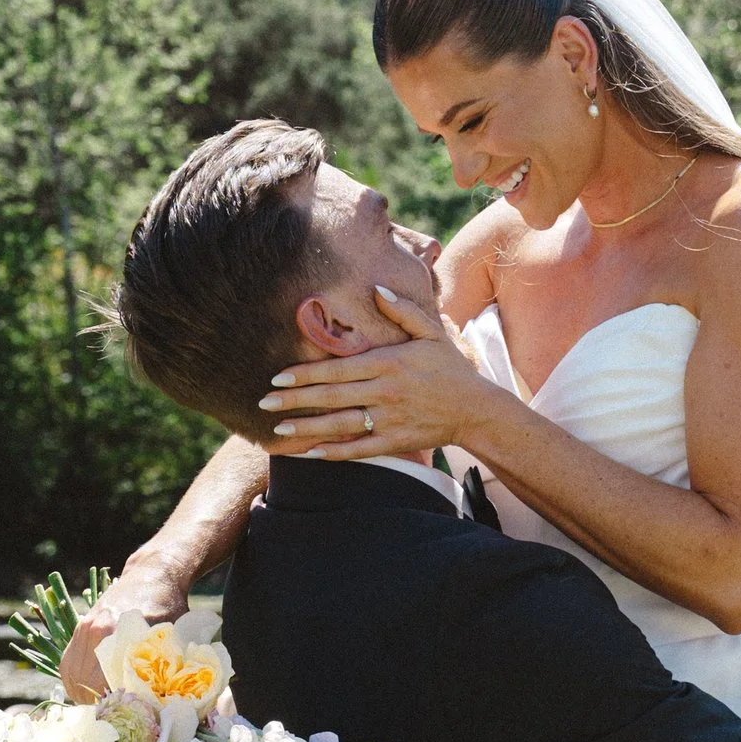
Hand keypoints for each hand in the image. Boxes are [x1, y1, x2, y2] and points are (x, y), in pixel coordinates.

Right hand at [59, 563, 183, 702]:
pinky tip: (93, 687)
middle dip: (99, 704)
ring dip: (85, 695)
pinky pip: (68, 665)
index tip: (129, 715)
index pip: (101, 685)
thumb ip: (166, 668)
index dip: (115, 705)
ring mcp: (83, 630)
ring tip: (106, 702)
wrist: (152, 575)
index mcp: (112, 634)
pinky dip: (77, 681)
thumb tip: (165, 705)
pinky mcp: (80, 629)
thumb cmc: (169, 606)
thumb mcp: (173, 637)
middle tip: (119, 712)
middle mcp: (92, 632)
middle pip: (82, 685)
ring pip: (71, 678)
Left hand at [266, 284, 490, 462]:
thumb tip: (376, 289)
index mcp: (389, 363)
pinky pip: (359, 449)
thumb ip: (403, 311)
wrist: (476, 409)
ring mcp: (389, 420)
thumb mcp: (432, 332)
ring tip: (278, 428)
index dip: (306, 374)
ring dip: (307, 427)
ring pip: (340, 425)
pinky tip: (310, 452)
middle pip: (331, 396)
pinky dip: (334, 452)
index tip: (278, 376)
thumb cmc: (451, 368)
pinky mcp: (395, 441)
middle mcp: (385, 392)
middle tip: (264, 401)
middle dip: (295, 400)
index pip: (338, 369)